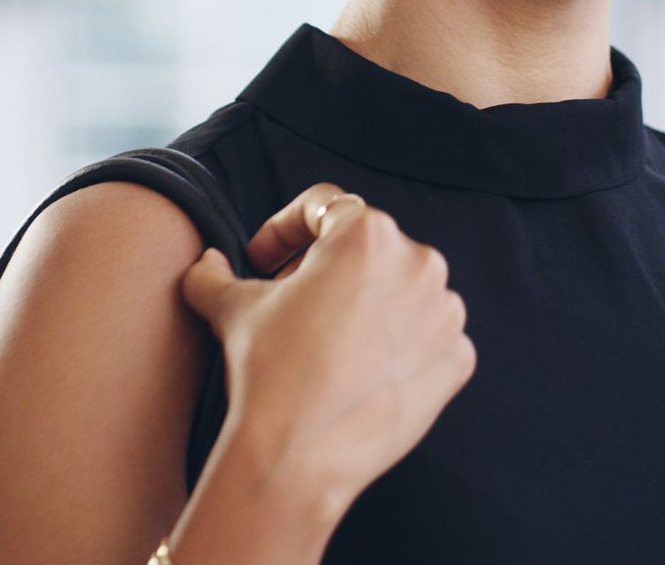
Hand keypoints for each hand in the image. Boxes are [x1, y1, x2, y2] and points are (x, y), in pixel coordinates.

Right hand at [180, 183, 476, 504]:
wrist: (297, 457)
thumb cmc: (268, 372)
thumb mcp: (231, 309)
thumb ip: (213, 273)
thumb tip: (207, 263)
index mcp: (367, 232)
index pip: (324, 208)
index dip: (284, 231)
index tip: (264, 260)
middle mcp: (419, 260)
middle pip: (367, 251)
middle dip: (327, 271)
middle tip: (290, 306)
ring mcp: (445, 311)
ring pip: (402, 292)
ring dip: (368, 307)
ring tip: (327, 343)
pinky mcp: (457, 357)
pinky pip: (427, 338)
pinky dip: (398, 348)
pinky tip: (360, 372)